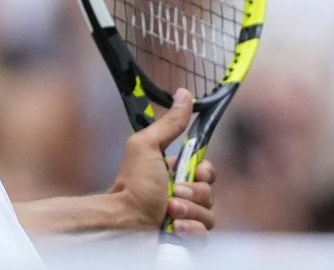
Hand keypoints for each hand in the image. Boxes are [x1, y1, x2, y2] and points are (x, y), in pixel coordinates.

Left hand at [108, 88, 216, 233]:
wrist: (122, 222)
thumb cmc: (132, 184)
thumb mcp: (148, 146)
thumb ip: (169, 123)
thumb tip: (184, 93)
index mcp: (174, 173)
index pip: (207, 172)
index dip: (205, 173)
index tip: (195, 172)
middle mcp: (181, 195)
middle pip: (210, 193)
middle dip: (194, 194)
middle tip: (172, 194)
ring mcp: (184, 219)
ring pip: (210, 215)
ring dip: (189, 212)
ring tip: (168, 212)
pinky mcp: (186, 241)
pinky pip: (204, 237)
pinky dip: (190, 232)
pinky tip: (173, 229)